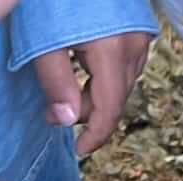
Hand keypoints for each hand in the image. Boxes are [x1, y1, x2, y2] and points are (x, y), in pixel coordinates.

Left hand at [33, 31, 153, 155]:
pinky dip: (105, 77)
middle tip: (53, 112)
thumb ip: (56, 81)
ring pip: (121, 83)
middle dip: (87, 113)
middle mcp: (133, 47)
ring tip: (67, 90)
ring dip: (96, 95)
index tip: (79, 149)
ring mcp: (139, 37)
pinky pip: (125, 66)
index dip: (95, 135)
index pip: (110, 109)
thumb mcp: (43, 38)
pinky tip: (84, 70)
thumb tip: (67, 120)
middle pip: (115, 98)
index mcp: (113, 51)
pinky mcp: (136, 28)